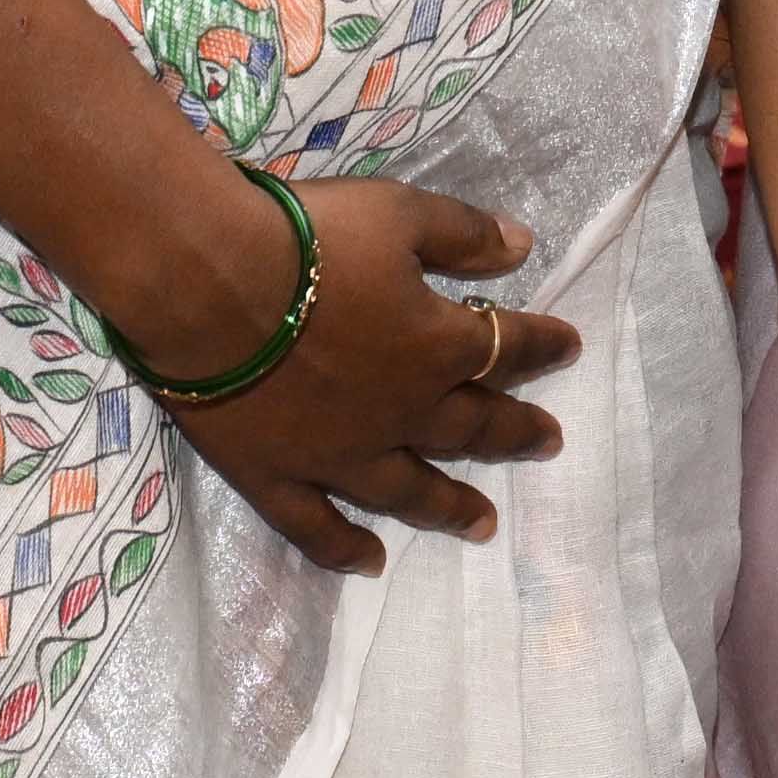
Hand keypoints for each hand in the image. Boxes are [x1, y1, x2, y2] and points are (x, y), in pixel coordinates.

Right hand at [130, 177, 580, 574]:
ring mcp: (338, 455)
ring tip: (484, 524)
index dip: (542, 345)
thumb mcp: (402, 214)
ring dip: (450, 506)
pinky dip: (345, 548)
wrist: (208, 284)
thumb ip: (463, 236)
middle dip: (515, 432)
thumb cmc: (310, 240)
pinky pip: (317, 526)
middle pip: (471, 427)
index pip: (506, 346)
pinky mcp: (275, 476)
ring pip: (407, 490)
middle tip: (549, 443)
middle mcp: (400, 413)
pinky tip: (371, 564)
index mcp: (436, 347)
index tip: (570, 348)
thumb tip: (523, 247)